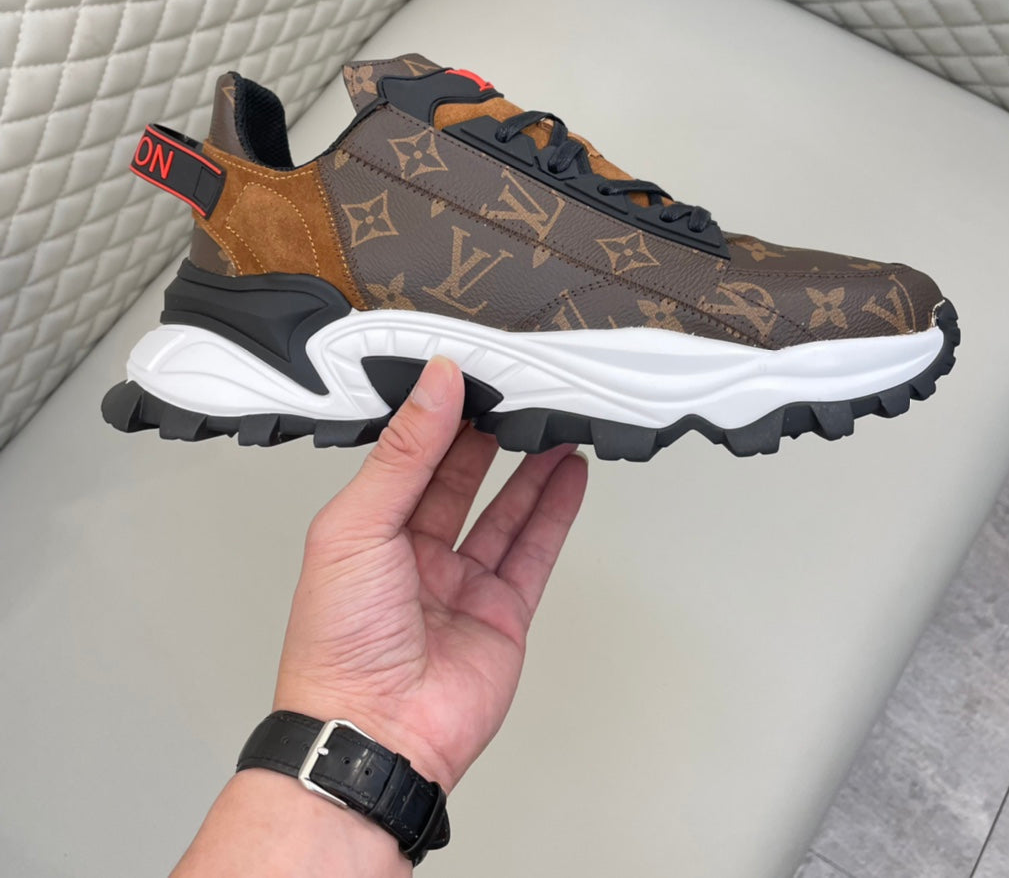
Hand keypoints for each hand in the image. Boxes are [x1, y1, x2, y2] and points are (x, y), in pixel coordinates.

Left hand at [273, 355, 588, 792]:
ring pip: (505, 510)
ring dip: (531, 466)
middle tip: (515, 391)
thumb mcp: (358, 526)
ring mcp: (461, 584)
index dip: (439, 415)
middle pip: (461, 478)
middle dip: (488, 434)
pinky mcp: (502, 612)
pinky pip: (534, 550)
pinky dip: (555, 510)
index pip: (411, 456)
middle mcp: (414, 555)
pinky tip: (568, 476)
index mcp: (368, 531)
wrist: (376, 736)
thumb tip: (434, 387)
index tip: (467, 374)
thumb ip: (404, 453)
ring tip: (554, 422)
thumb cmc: (338, 647)